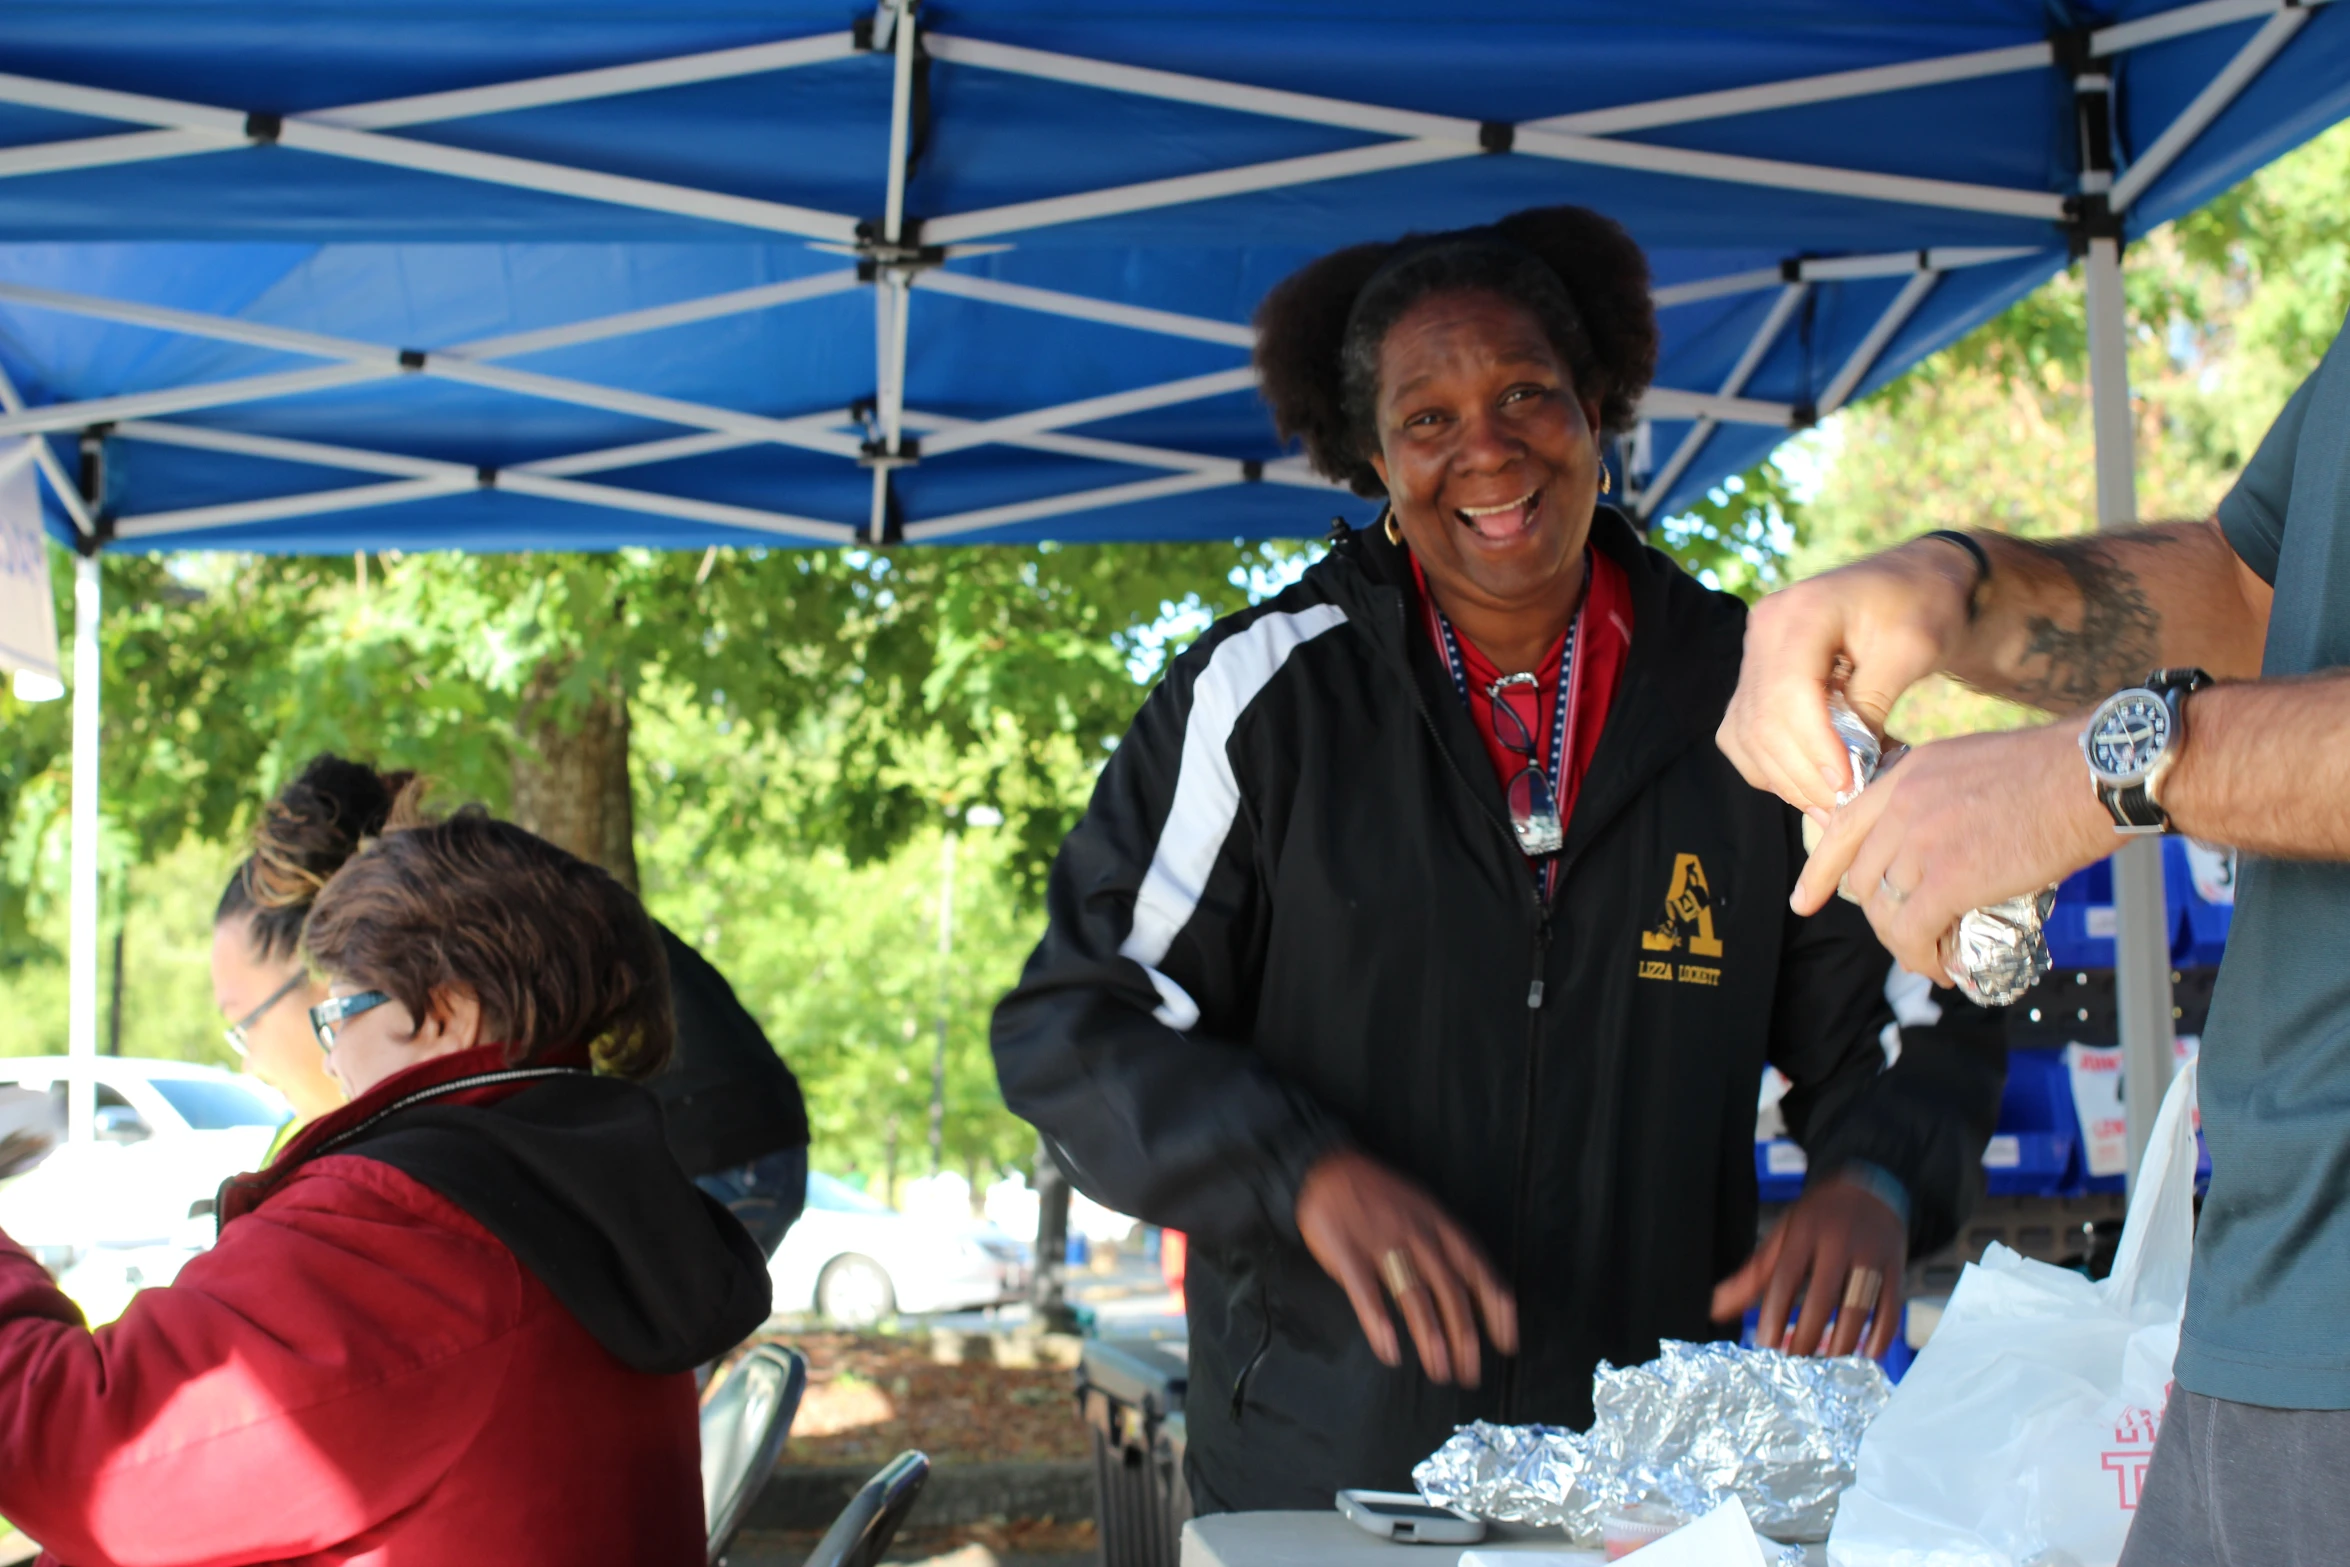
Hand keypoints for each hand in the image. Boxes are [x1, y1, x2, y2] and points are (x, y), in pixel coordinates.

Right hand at [1294, 1148, 1517, 1385]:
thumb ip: (1446, 1247)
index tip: (1506, 1343)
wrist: (1327, 1168)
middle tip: (1469, 1373)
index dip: (1496, 1308)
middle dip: (1464, 1336)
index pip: (1478, 1270)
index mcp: (1439, 1225)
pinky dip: (1379, 1323)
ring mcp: (1381, 1242)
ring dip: (1431, 1337)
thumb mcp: (1424, 1209)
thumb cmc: (1379, 1196)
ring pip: (1415, 1295)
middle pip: (1450, 1290)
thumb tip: (1473, 1294)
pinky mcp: (1347, 1251)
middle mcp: (1418, 1234)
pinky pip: (1366, 1292)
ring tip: (1439, 1370)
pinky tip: (1389, 1350)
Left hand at [1712, 1177, 1906, 1357]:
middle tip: (1795, 1362)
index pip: (1786, 1277)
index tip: (1767, 1344)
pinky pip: (1891, 1308)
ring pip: (1859, 1307)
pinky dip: (1880, 1337)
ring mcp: (1872, 1255)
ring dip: (1843, 1342)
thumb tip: (1716, 1308)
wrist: (1871, 1187)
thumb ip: (1753, 1274)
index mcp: (1804, 1232)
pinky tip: (1866, 1355)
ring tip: (1826, 1364)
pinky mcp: (1897, 1267)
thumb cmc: (1819, 1219)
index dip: (1775, 1314)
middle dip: (1808, 1335)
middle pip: (1824, 1296)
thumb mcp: (1783, 1235)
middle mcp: (1839, 1242)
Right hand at [1718, 540, 1978, 815]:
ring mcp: (1754, 655)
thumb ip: (1873, 703)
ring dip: (1789, 778)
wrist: (1914, 583)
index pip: (1789, 691)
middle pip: (1763, 720)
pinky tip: (1813, 783)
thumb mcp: (1912, 649)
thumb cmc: (1923, 607)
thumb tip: (1846, 765)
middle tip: (1847, 806)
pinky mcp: (1755, 680)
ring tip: (1835, 803)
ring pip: (1748, 736)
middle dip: (1803, 773)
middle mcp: (1764, 630)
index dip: (1814, 745)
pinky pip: (1744, 737)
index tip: (1849, 784)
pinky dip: (1773, 768)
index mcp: (1801, 611)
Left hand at [1791, 722, 2113, 975]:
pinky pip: (1913, 932)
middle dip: (1880, 913)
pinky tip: (1942, 968)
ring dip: (1905, 941)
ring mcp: (1922, 842)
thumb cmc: (2053, 770)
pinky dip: (1921, 958)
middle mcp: (1902, 806)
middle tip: (1911, 932)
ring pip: (1885, 909)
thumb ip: (1937, 798)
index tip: (1804, 900)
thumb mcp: (1969, 765)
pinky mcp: (1950, 879)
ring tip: (1932, 954)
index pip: (1840, 827)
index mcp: (1904, 776)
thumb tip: (1933, 842)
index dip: (1819, 872)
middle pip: (1862, 877)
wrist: (2092, 775)